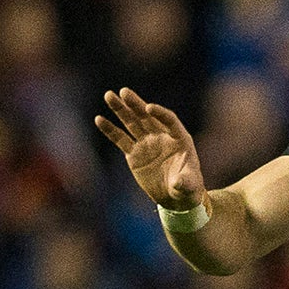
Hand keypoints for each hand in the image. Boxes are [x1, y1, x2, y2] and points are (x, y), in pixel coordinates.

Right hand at [93, 89, 205, 210]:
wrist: (175, 196)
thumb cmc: (187, 188)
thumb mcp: (189, 185)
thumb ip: (184, 181)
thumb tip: (178, 182)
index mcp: (179, 138)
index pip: (169, 119)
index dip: (159, 113)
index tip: (148, 108)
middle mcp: (161, 136)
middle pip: (147, 116)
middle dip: (136, 104)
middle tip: (123, 92)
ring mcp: (146, 143)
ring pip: (132, 123)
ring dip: (120, 109)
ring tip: (109, 95)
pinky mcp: (134, 153)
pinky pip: (120, 139)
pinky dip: (110, 130)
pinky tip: (99, 119)